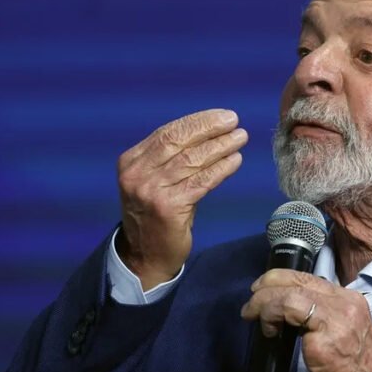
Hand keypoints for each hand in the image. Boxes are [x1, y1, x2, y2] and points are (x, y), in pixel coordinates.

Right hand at [116, 109, 246, 289]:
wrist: (144, 255)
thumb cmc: (156, 214)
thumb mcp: (154, 181)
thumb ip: (172, 158)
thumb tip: (210, 132)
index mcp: (131, 161)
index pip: (167, 132)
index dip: (197, 121)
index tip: (221, 116)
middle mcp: (137, 174)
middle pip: (178, 141)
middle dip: (209, 128)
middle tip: (234, 121)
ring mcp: (151, 191)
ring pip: (192, 160)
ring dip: (220, 146)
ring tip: (240, 138)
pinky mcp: (168, 208)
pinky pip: (201, 182)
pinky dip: (221, 169)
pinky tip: (235, 161)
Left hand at [240, 269, 371, 371]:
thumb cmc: (352, 370)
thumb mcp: (342, 331)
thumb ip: (322, 315)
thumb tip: (288, 308)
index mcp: (350, 300)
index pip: (310, 278)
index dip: (282, 279)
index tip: (265, 289)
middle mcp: (345, 302)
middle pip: (298, 279)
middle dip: (268, 285)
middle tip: (252, 300)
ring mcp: (336, 316)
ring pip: (290, 292)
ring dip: (264, 302)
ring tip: (252, 314)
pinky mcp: (324, 334)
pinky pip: (288, 309)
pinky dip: (271, 314)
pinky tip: (268, 330)